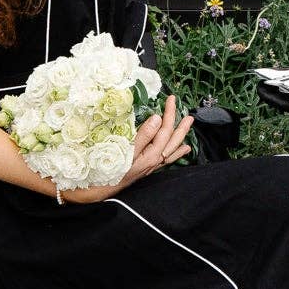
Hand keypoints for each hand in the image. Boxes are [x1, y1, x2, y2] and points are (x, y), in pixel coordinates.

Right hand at [60, 96, 194, 203]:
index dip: (169, 113)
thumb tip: (157, 118)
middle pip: (172, 140)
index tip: (171, 99)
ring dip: (180, 137)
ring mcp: (152, 166)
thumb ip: (143, 135)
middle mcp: (155, 161)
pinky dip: (176, 152)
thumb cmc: (110, 169)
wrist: (100, 190)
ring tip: (188, 127)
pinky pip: (167, 159)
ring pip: (172, 149)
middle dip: (179, 124)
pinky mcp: (147, 169)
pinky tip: (182, 150)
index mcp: (152, 155)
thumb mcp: (125, 150)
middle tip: (187, 113)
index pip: (165, 130)